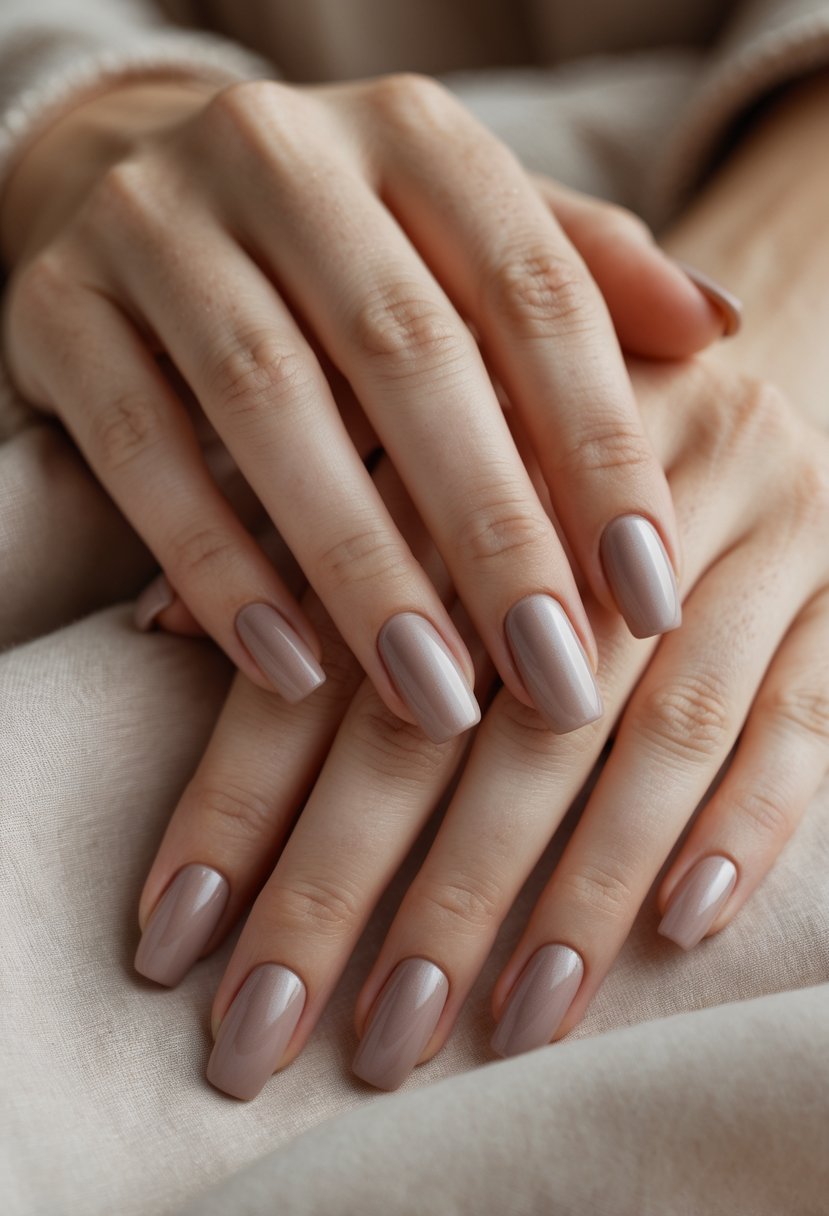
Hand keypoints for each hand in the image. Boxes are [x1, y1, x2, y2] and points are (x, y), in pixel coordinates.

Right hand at [0, 74, 730, 737]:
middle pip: (407, 355)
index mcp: (411, 135)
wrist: (123, 181)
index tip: (650, 595)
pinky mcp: (56, 310)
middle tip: (555, 678)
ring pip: (269, 404)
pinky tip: (289, 669)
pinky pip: (142, 450)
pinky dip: (217, 565)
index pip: (535, 290)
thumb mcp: (458, 235)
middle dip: (490, 531)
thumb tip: (716, 327)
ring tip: (435, 699)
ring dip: (360, 568)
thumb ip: (580, 273)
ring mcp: (153, 226)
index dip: (600, 447)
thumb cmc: (338, 242)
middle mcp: (281, 156)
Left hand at [133, 351, 828, 1095]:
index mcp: (471, 432)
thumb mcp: (418, 440)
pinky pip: (800, 715)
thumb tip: (158, 630)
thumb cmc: (537, 424)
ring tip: (481, 1030)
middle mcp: (605, 480)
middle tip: (287, 1033)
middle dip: (367, 887)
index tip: (179, 940)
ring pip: (648, 732)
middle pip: (472, 710)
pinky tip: (676, 934)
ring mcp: (749, 526)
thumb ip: (307, 532)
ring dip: (563, 895)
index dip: (246, 796)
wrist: (739, 346)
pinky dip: (745, 829)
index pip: (334, 641)